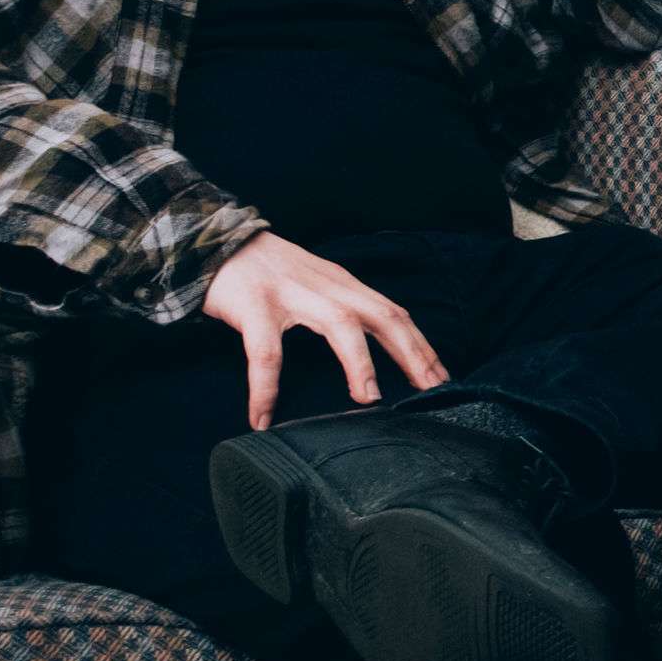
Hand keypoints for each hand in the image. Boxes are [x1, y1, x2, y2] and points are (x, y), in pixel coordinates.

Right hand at [201, 234, 450, 429]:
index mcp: (346, 286)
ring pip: (339, 325)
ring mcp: (293, 295)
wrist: (218, 243)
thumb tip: (375, 345)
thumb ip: (345, 308)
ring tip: (369, 399)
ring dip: (358, 362)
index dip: (422, 346)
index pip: (396, 314)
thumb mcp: (319, 284)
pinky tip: (262, 417)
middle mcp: (329, 287)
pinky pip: (264, 353)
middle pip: (384, 316)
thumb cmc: (272, 273)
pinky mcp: (255, 307)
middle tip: (430, 390)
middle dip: (412, 353)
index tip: (443, 378)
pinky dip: (265, 388)